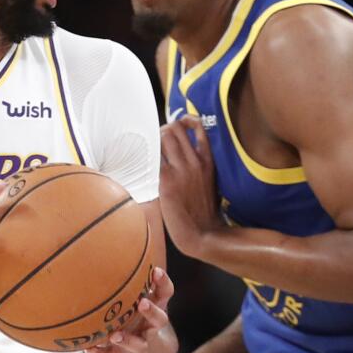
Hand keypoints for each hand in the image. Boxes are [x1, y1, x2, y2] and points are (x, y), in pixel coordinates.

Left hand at [85, 266, 173, 352]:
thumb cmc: (136, 316)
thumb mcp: (137, 298)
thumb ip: (129, 278)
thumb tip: (110, 236)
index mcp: (156, 308)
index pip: (166, 294)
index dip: (164, 283)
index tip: (156, 271)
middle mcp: (151, 327)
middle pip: (160, 320)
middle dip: (151, 312)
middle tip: (142, 302)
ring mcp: (141, 344)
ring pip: (139, 344)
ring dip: (128, 339)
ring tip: (114, 334)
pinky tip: (88, 349)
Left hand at [159, 114, 220, 258]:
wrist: (203, 232)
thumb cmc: (204, 210)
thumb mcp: (209, 181)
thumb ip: (199, 165)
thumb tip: (183, 155)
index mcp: (207, 160)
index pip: (198, 126)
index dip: (184, 120)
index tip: (178, 125)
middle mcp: (195, 161)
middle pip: (174, 128)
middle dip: (162, 129)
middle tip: (156, 141)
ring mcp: (181, 170)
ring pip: (163, 137)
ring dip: (153, 140)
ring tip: (149, 152)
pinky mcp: (167, 181)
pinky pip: (153, 157)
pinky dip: (146, 155)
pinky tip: (142, 162)